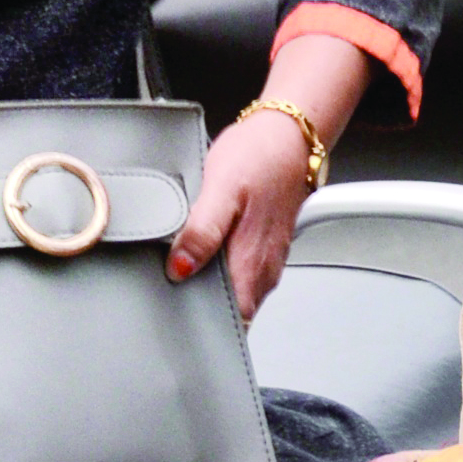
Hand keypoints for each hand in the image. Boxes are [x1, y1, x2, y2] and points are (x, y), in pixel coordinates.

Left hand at [170, 107, 317, 322]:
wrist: (289, 134)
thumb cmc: (259, 156)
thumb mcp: (221, 189)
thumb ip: (202, 232)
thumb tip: (180, 267)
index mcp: (251, 261)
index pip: (234, 321)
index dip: (207, 327)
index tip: (178, 320)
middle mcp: (264, 267)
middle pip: (236, 313)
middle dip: (205, 312)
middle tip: (173, 299)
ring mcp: (267, 257)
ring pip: (240, 294)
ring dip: (214, 291)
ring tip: (184, 277)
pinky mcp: (265, 245)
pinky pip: (243, 273)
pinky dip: (223, 272)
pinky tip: (205, 254)